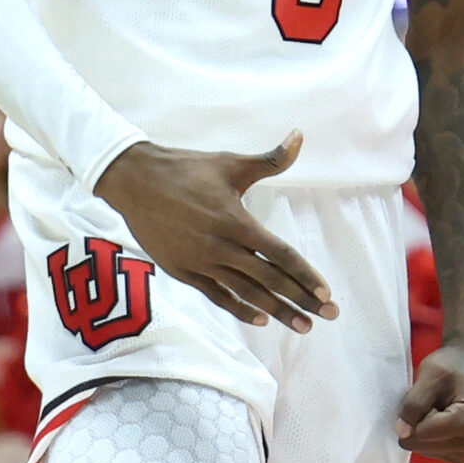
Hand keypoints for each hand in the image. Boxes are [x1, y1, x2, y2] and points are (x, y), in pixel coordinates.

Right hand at [89, 134, 336, 327]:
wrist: (134, 182)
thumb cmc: (186, 169)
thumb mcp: (231, 163)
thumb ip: (271, 159)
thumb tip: (300, 136)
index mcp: (235, 221)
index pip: (279, 254)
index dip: (304, 275)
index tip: (325, 293)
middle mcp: (220, 247)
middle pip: (269, 280)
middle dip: (300, 299)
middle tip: (329, 316)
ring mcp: (200, 262)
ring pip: (246, 293)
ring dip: (276, 311)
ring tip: (302, 326)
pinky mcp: (183, 271)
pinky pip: (216, 296)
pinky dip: (239, 308)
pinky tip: (260, 320)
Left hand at [397, 343, 463, 462]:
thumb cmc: (452, 367)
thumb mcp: (430, 374)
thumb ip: (414, 403)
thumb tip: (401, 433)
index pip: (422, 432)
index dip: (416, 412)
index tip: (432, 394)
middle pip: (421, 444)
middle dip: (419, 421)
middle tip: (436, 401)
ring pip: (422, 449)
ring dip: (423, 427)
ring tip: (440, 407)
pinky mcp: (460, 457)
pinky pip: (427, 451)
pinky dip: (427, 435)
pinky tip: (441, 419)